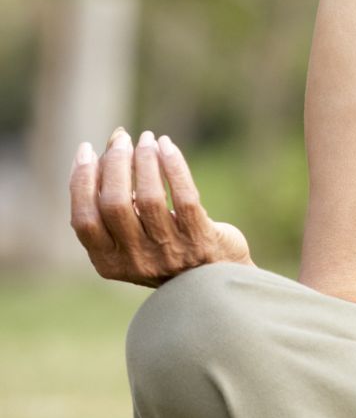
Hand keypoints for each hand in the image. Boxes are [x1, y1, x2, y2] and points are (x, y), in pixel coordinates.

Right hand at [69, 128, 252, 286]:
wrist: (213, 279)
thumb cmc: (166, 247)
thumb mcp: (132, 235)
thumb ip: (117, 201)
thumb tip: (112, 144)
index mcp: (109, 262)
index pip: (84, 220)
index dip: (81, 182)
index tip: (86, 150)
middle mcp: (135, 260)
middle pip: (115, 204)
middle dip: (115, 164)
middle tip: (122, 139)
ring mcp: (169, 252)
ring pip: (150, 198)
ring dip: (145, 160)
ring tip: (147, 139)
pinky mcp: (199, 239)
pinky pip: (183, 195)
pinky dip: (174, 166)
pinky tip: (167, 146)